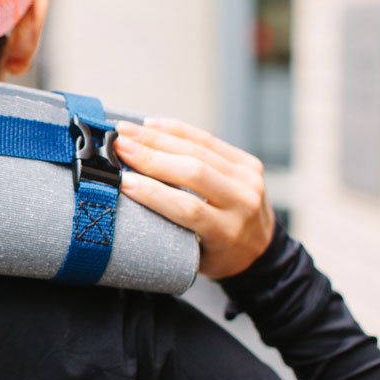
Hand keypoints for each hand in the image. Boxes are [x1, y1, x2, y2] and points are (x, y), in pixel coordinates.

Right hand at [114, 118, 275, 278]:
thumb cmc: (217, 254)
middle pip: (193, 172)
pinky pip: (208, 139)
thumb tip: (128, 191)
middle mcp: (243, 203)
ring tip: (126, 131)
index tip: (122, 180)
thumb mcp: (195, 254)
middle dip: (150, 156)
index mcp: (228, 232)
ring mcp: (248, 179)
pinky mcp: (248, 162)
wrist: (260, 249)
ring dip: (157, 138)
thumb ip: (168, 226)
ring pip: (198, 150)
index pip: (187, 208)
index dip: (153, 192)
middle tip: (118, 145)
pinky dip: (176, 130)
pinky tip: (151, 124)